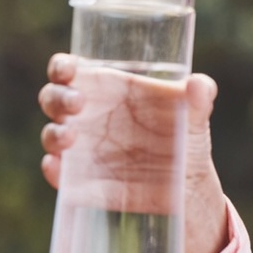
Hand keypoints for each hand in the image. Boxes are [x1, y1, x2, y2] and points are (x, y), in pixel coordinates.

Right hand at [38, 53, 229, 252]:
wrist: (187, 185)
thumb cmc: (185, 136)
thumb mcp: (196, 115)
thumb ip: (201, 96)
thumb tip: (199, 85)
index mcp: (107, 88)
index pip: (70, 70)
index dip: (62, 66)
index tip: (69, 70)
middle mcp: (88, 115)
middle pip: (53, 98)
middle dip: (57, 98)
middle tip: (78, 105)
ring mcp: (82, 148)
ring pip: (51, 134)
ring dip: (54, 134)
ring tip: (72, 138)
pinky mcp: (82, 179)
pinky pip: (59, 174)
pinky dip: (54, 171)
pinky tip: (60, 169)